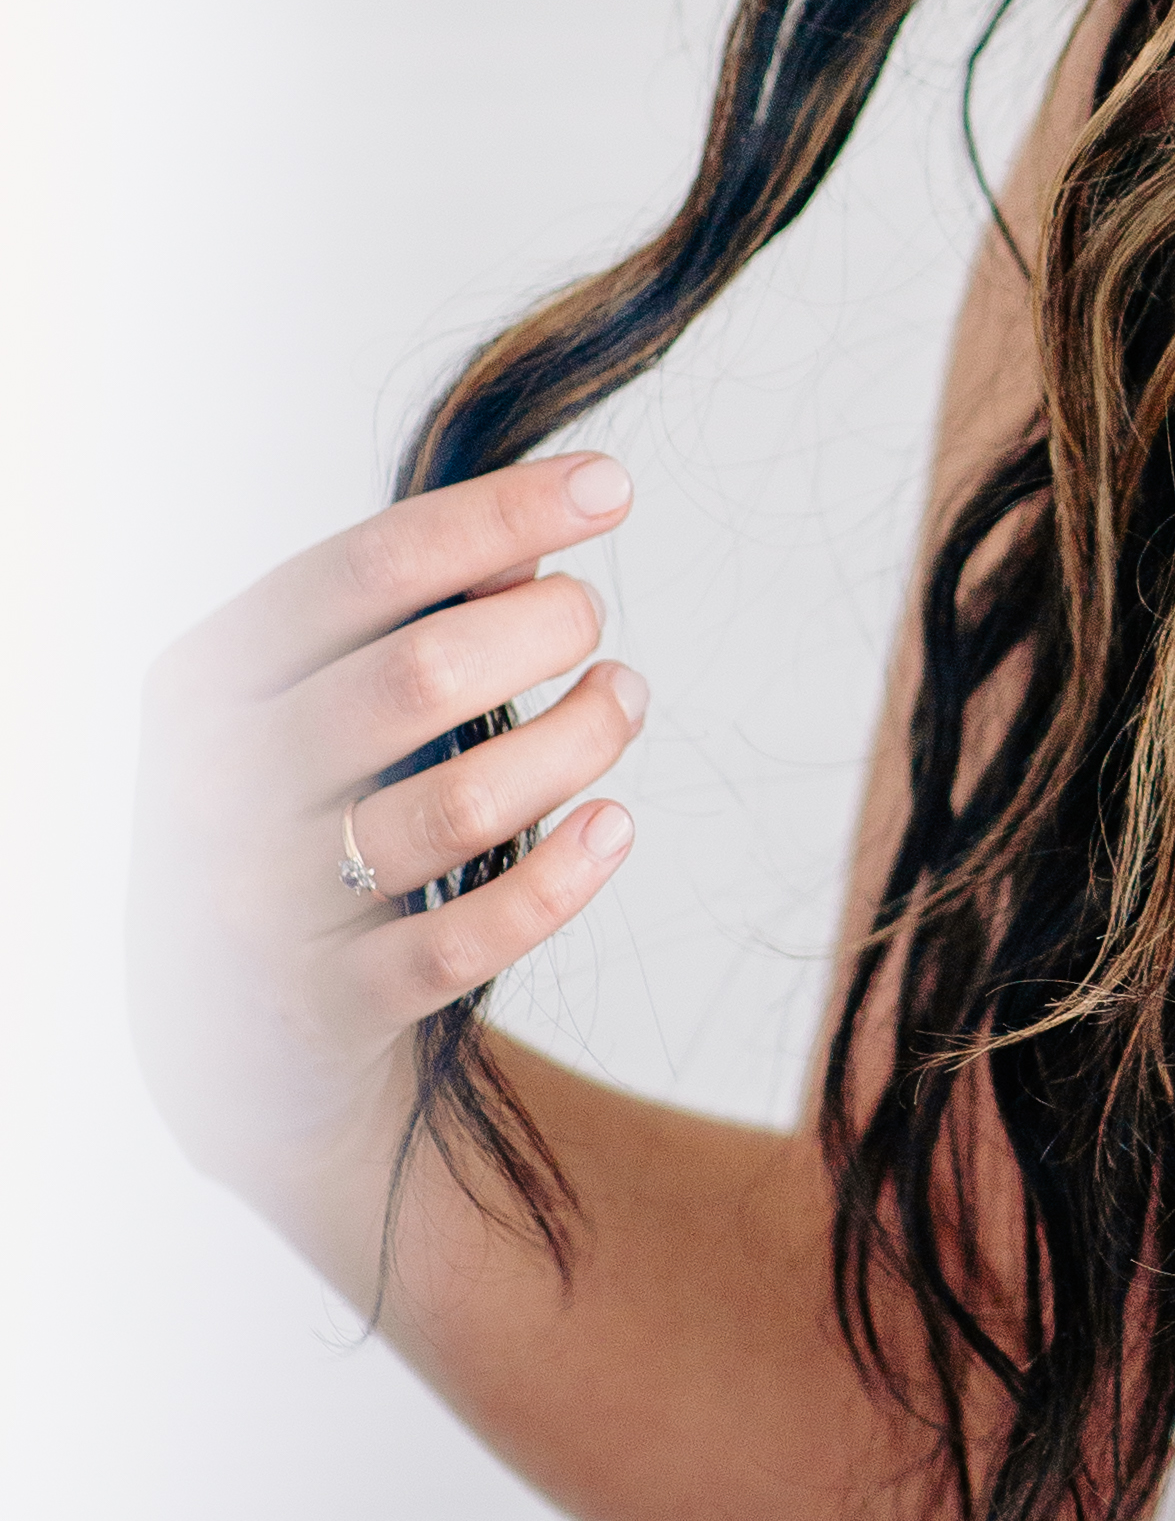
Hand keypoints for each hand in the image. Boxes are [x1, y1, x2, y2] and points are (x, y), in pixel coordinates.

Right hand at [132, 460, 647, 1222]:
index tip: (613, 485)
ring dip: (577, 739)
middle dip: (541, 628)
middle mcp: (216, 790)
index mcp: (204, 683)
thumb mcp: (318, 702)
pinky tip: (616, 823)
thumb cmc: (295, 814)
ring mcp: (265, 905)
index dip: (496, 515)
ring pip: (461, 805)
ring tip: (625, 698)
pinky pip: (468, 939)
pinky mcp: (330, 1006)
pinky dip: (562, 876)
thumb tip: (538, 529)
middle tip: (594, 618)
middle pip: (417, 676)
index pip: (360, 569)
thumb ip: (414, 613)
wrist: (223, 1036)